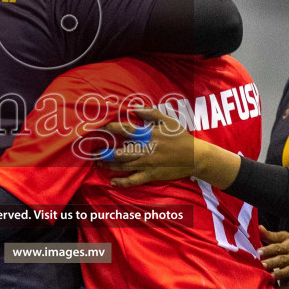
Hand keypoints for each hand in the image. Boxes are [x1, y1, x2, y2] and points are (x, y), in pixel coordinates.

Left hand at [103, 107, 240, 188]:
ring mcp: (147, 164)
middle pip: (120, 152)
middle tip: (94, 151)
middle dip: (106, 152)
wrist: (194, 157)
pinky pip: (134, 180)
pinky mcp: (151, 175)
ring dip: (109, 165)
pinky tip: (112, 182)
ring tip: (98, 163)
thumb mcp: (167, 121)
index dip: (112, 128)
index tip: (100, 127)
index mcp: (149, 135)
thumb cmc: (180, 137)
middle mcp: (145, 150)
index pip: (126, 130)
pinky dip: (122, 182)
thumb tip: (134, 107)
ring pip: (123, 166)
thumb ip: (150, 113)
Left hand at [257, 226, 288, 288]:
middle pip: (283, 260)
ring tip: (269, 277)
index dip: (269, 249)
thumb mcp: (288, 238)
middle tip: (262, 265)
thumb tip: (259, 228)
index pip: (278, 247)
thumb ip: (272, 236)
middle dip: (273, 262)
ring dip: (279, 275)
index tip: (259, 251)